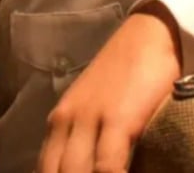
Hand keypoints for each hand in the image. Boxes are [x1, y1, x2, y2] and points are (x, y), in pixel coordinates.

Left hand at [35, 6, 181, 172]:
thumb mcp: (95, 111)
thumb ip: (86, 142)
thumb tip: (89, 166)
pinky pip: (107, 167)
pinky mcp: (118, 120)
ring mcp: (89, 120)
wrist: (149, 35)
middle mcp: (65, 123)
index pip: (43, 171)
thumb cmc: (127, 76)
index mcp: (58, 123)